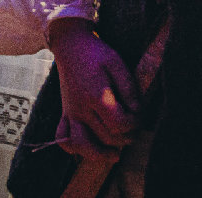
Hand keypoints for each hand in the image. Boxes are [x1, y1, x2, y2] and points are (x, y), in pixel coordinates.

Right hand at [48, 18, 138, 160]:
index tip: (139, 116)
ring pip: (81, 145)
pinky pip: (62, 138)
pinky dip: (72, 148)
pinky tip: (86, 147)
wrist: (71, 46)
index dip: (134, 123)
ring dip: (100, 155)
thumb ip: (128, 88)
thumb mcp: (118, 64)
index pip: (119, 123)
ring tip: (115, 154)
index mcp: (97, 95)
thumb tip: (137, 110)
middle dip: (125, 138)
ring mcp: (70, 113)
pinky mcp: (64, 113)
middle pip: (106, 136)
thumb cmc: (97, 53)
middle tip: (134, 131)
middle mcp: (81, 108)